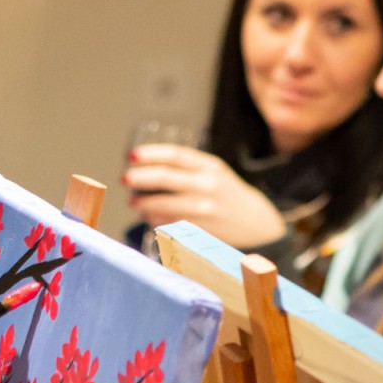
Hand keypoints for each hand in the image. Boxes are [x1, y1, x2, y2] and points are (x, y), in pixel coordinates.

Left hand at [125, 144, 286, 248]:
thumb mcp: (215, 172)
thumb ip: (187, 168)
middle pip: (166, 177)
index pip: (175, 155)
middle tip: (126, 179)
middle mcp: (209, 185)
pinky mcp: (202, 228)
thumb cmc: (228, 194)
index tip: (132, 156)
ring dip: (144, 203)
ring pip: (165, 203)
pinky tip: (150, 216)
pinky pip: (170, 222)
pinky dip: (155, 219)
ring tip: (134, 202)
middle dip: (140, 177)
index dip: (150, 154)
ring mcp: (206, 208)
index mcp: (211, 166)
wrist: (256, 222)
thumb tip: (146, 167)